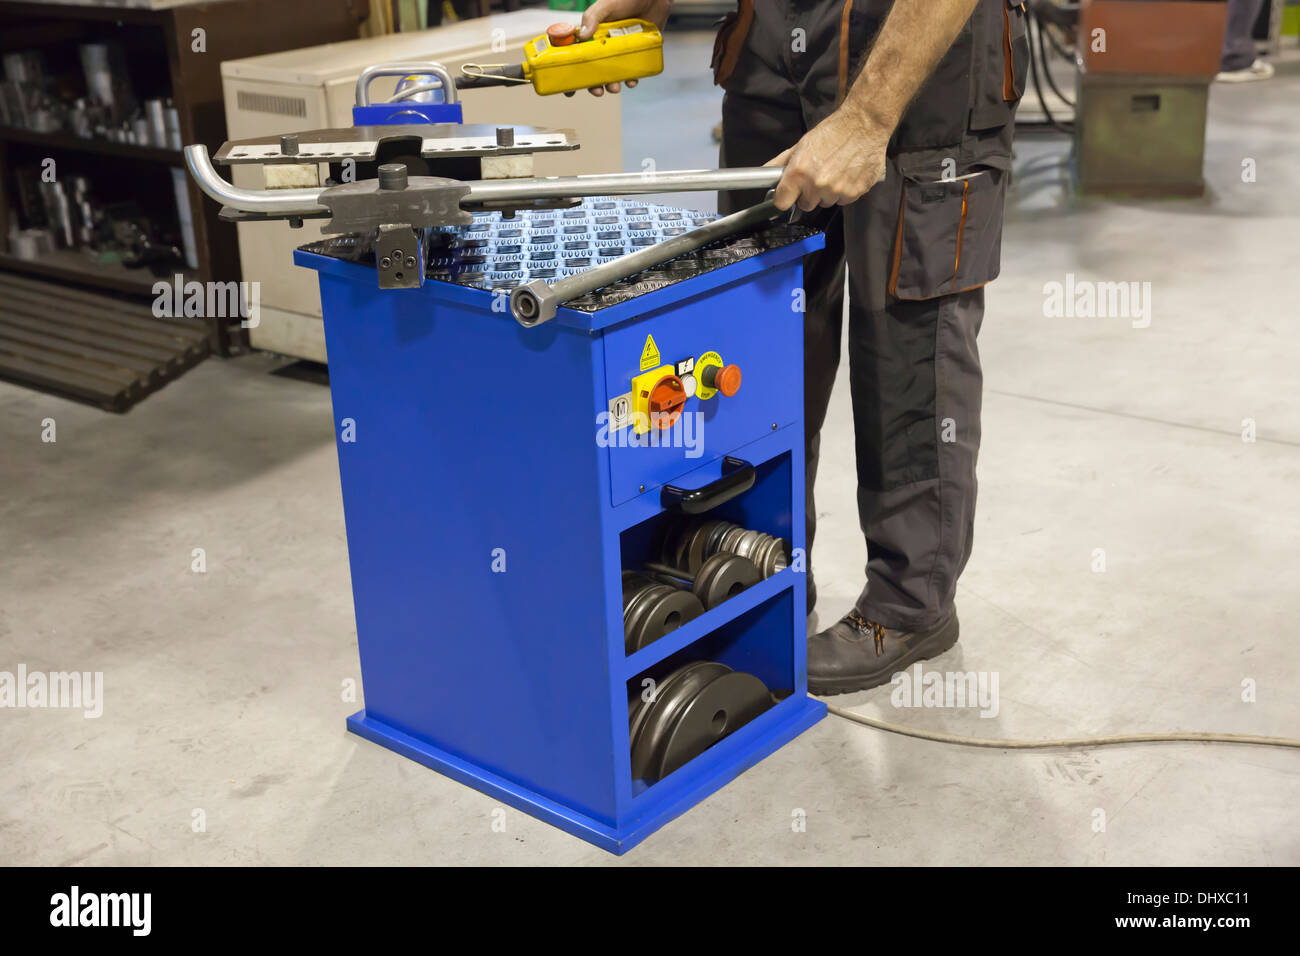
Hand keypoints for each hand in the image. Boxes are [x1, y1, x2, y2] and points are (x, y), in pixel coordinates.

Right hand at [564, 0, 671, 96]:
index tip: (569, 89)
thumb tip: (583, 35)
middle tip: (597, 91)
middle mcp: (602, 45)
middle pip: (593, 71)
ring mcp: (618, 51)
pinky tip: (631, 81)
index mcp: (590, 36)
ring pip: (612, 74)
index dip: (571, 74)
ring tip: (615, 87)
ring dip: (611, 84)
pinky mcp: (635, 53)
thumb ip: (593, 17)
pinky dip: (631, 78)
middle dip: (593, 85)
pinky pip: (631, 71)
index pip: (576, 57)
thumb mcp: (606, 5)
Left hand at [767, 110, 888, 211]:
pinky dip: (845, 191)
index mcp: (799, 172)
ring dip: (828, 192)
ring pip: (826, 202)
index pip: (782, 202)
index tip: (789, 194)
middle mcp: (817, 184)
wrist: (864, 124)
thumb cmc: (833, 132)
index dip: (785, 198)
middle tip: (817, 175)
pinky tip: (847, 173)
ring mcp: (836, 190)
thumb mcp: (801, 144)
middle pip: (805, 205)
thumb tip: (765, 174)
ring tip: (835, 171)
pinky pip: (843, 201)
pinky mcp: (854, 192)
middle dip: (809, 194)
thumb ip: (781, 163)